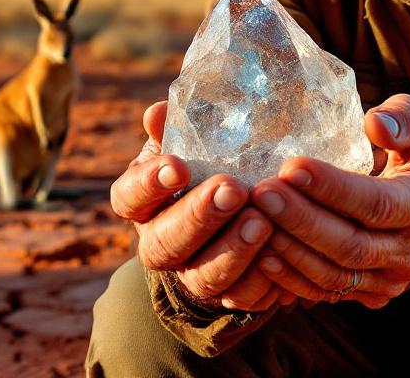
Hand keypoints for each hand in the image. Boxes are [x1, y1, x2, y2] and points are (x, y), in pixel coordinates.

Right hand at [109, 101, 292, 310]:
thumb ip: (176, 128)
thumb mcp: (188, 144)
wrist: (228, 217)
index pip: (129, 197)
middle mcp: (158, 243)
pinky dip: (261, 279)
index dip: (149, 185)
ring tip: (261, 220)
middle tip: (232, 189)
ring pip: (203, 275)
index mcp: (141, 203)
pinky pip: (241, 296)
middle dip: (199, 216)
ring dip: (233, 250)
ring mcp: (190, 274)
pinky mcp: (226, 295)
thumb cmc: (204, 167)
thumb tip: (159, 112)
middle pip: (166, 242)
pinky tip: (280, 255)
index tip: (177, 166)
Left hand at [250, 94, 409, 307]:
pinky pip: (326, 292)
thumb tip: (375, 123)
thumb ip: (405, 118)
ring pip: (334, 274)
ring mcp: (390, 280)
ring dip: (290, 250)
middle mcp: (409, 251)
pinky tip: (262, 255)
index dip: (332, 188)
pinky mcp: (370, 296)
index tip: (291, 167)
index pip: (375, 203)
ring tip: (253, 220)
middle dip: (301, 219)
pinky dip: (292, 279)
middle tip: (261, 193)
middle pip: (350, 244)